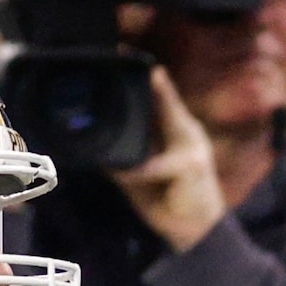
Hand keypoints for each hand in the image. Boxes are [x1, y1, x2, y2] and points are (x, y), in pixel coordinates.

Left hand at [109, 66, 225, 252]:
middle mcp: (186, 132)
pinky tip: (118, 171)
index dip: (145, 72)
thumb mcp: (137, 176)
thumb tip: (87, 144)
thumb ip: (119, 157)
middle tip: (121, 51)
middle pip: (166, 97)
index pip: (160, 94)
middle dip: (147, 77)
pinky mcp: (191, 166)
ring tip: (124, 89)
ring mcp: (192, 147)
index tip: (123, 49)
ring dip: (144, 107)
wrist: (198, 236)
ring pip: (165, 119)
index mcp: (175, 130)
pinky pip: (154, 163)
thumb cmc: (168, 203)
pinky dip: (134, 169)